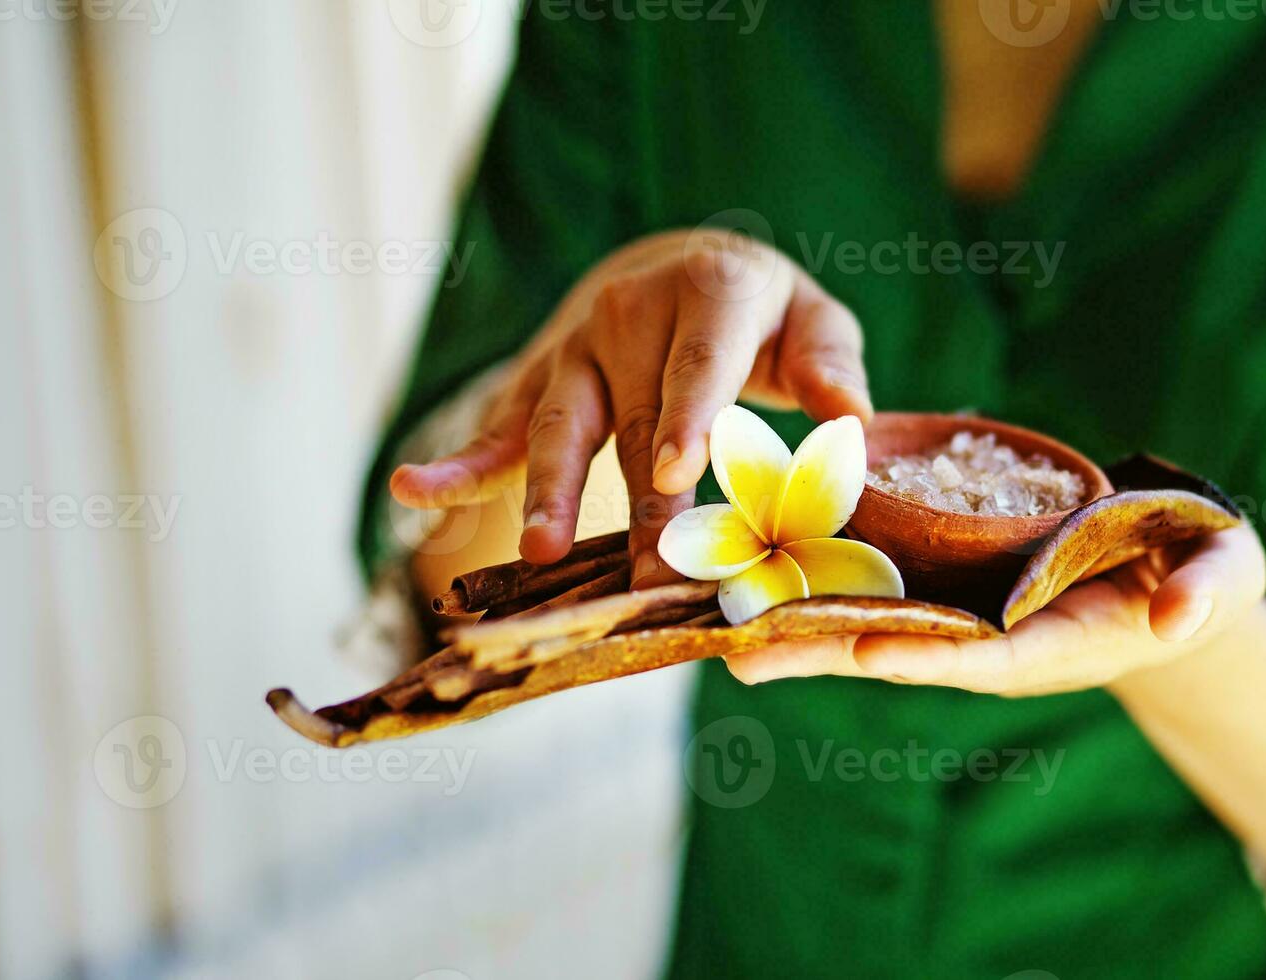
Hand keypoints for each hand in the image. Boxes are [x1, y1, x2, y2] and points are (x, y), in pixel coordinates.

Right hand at [388, 230, 871, 584]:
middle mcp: (630, 311)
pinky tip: (412, 492)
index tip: (675, 472)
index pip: (698, 360)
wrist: (677, 265)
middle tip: (651, 575)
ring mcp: (575, 348)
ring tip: (540, 551)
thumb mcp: (810, 318)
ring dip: (549, 491)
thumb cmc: (761, 313)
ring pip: (557, 425)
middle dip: (642, 502)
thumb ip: (831, 363)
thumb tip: (853, 419)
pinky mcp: (540, 381)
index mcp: (709, 290)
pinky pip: (499, 426)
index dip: (686, 414)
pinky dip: (458, 466)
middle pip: (635, 416)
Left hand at [725, 522, 1265, 694]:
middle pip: (900, 646)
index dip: (931, 653)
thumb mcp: (1220, 572)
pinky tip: (751, 569)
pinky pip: (872, 583)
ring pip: (869, 619)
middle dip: (824, 651)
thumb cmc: (1196, 574)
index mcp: (1052, 640)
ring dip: (795, 623)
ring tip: (716, 627)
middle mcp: (991, 636)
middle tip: (742, 656)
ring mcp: (961, 614)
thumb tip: (1181, 618)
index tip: (870, 650)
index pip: (986, 653)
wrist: (1163, 576)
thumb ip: (1203, 590)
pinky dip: (815, 578)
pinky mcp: (945, 586)